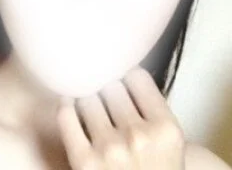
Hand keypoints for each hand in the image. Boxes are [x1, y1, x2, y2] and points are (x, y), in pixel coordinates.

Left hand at [57, 66, 185, 169]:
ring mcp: (109, 148)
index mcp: (166, 129)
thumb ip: (151, 110)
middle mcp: (139, 136)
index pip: (137, 77)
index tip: (122, 85)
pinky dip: (66, 106)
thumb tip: (123, 73)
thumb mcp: (168, 143)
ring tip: (89, 108)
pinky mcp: (83, 160)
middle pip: (111, 86)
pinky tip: (70, 107)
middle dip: (107, 92)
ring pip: (88, 97)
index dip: (127, 80)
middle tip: (105, 100)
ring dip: (87, 100)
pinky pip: (66, 114)